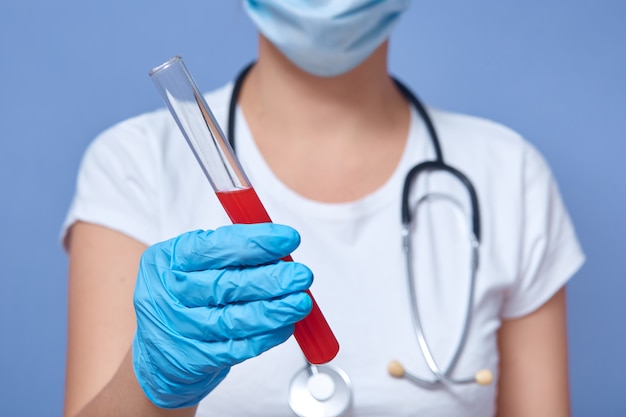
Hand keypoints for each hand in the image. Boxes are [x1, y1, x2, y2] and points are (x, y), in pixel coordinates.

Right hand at [131, 223, 312, 407]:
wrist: (158, 351)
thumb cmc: (187, 294)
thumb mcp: (194, 262)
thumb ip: (232, 250)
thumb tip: (280, 244)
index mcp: (167, 259)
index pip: (213, 247)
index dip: (255, 243)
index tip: (288, 239)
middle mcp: (168, 294)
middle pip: (225, 285)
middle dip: (270, 279)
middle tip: (302, 275)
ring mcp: (179, 329)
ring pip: (233, 320)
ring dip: (273, 311)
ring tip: (301, 302)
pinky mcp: (194, 359)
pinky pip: (236, 348)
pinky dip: (265, 337)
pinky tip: (285, 325)